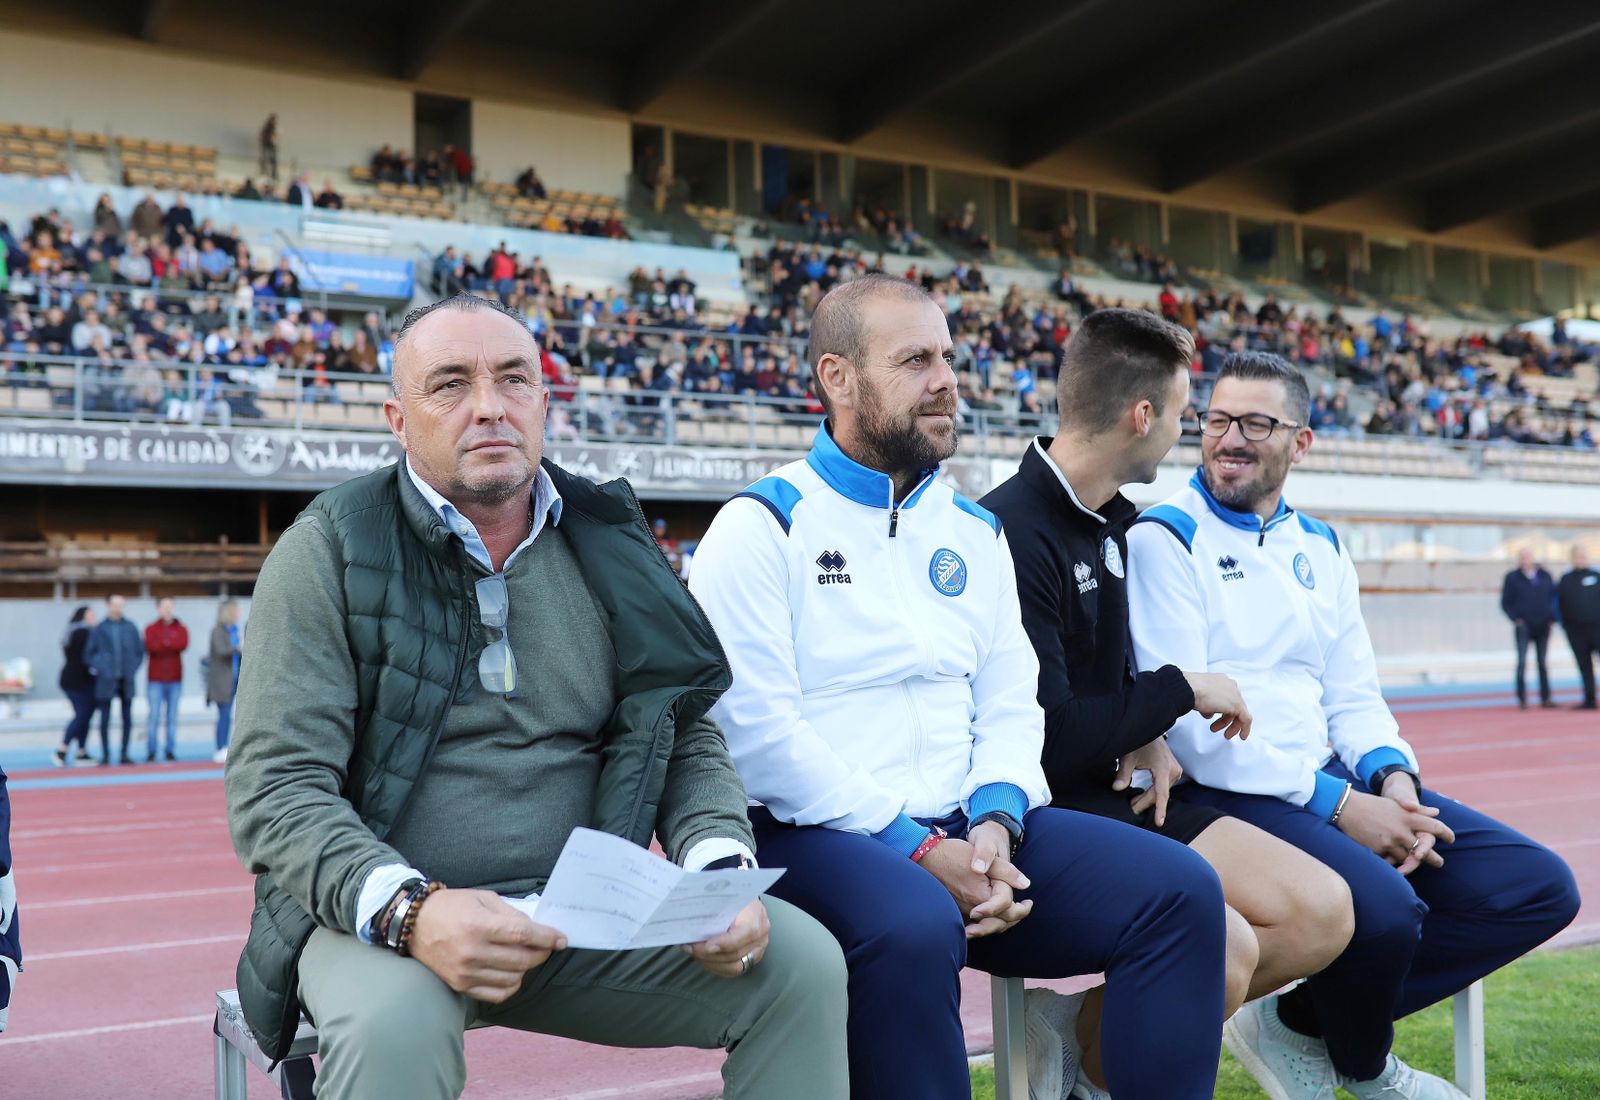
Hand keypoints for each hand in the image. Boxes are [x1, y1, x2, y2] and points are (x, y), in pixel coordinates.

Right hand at [407, 888, 566, 1002]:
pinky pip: (497, 994)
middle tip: (546, 947)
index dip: (547, 938)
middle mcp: (473, 952)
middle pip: (522, 959)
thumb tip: (535, 929)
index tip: (561, 940)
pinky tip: (513, 973)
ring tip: (527, 957)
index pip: (523, 935)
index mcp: (480, 926)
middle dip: (541, 953)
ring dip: (527, 969)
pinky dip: (511, 985)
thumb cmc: (452, 906)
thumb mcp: (483, 898)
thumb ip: (511, 914)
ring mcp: (466, 972)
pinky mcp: (460, 985)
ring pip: (513, 979)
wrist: (415, 924)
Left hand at [685, 899, 769, 977]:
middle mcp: (761, 934)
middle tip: (690, 947)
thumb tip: (691, 920)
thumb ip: (712, 908)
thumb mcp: (725, 895)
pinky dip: (716, 967)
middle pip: (735, 953)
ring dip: (710, 963)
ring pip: (734, 966)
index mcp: (755, 914)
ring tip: (695, 953)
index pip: (744, 932)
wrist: (745, 897)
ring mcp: (759, 948)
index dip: (724, 943)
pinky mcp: (753, 957)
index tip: (706, 946)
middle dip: (709, 954)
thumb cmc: (732, 895)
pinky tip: (704, 959)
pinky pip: (734, 969)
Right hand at [924, 829, 1031, 937]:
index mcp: (982, 896)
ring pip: (987, 925)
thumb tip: (1026, 884)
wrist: (926, 856)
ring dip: (1001, 922)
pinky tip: (990, 918)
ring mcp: (961, 911)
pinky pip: (973, 924)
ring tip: (1011, 914)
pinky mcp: (954, 909)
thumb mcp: (986, 856)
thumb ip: (1007, 872)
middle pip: (999, 923)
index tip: (1029, 903)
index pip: (1009, 911)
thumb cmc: (954, 853)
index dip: (1023, 910)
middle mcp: (972, 908)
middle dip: (1015, 918)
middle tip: (1024, 909)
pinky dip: (985, 924)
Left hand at [1116, 737, 1182, 827]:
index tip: (1158, 823)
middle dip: (1143, 803)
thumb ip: (1123, 774)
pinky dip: (1152, 792)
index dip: (1159, 809)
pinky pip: (1162, 787)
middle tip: (1129, 810)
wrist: (1148, 728)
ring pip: (1160, 792)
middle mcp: (1173, 770)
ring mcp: (1175, 771)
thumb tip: (1116, 789)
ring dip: (1147, 798)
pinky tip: (1140, 797)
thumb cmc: (1138, 741)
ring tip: (1132, 804)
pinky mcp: (1173, 771)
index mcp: (1163, 768)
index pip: (1161, 794)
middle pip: (1158, 794)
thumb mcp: (1128, 757)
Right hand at [1182, 671, 1251, 739]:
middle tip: (1218, 728)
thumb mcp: (1200, 696)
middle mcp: (1231, 686)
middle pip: (1234, 706)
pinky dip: (1244, 728)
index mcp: (1222, 681)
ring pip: (1240, 713)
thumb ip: (1208, 704)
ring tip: (1224, 734)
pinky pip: (1246, 719)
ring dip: (1231, 725)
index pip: (1228, 698)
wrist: (1189, 688)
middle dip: (1226, 720)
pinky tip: (1242, 736)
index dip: (1224, 710)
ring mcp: (1235, 695)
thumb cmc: (1189, 689)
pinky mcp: (1237, 705)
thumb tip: (1209, 713)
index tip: (1219, 718)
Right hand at [1334, 790, 1453, 874]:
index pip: (1434, 826)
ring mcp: (1390, 841)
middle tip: (1439, 863)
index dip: (1445, 833)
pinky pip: (1391, 861)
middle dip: (1433, 858)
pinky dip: (1395, 863)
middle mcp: (1402, 830)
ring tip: (1417, 865)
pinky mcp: (1378, 850)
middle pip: (1424, 849)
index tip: (1451, 839)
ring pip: (1408, 858)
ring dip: (1412, 862)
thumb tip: (1436, 813)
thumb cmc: (1373, 804)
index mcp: (1408, 817)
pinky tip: (1398, 867)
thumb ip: (1418, 810)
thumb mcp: (1396, 804)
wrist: (1347, 808)